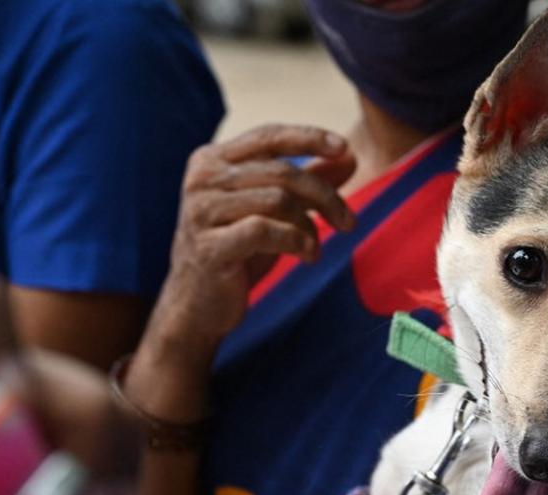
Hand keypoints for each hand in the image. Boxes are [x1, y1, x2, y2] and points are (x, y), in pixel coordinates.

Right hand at [151, 124, 355, 347]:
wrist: (197, 305)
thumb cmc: (237, 253)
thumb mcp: (273, 211)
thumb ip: (307, 181)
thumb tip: (350, 156)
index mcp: (212, 161)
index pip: (268, 136)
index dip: (309, 137)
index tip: (344, 147)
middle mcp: (202, 179)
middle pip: (281, 172)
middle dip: (324, 195)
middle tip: (348, 222)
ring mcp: (201, 212)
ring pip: (277, 200)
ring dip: (308, 226)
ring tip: (314, 248)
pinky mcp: (208, 247)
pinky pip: (264, 231)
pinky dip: (295, 241)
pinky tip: (307, 255)